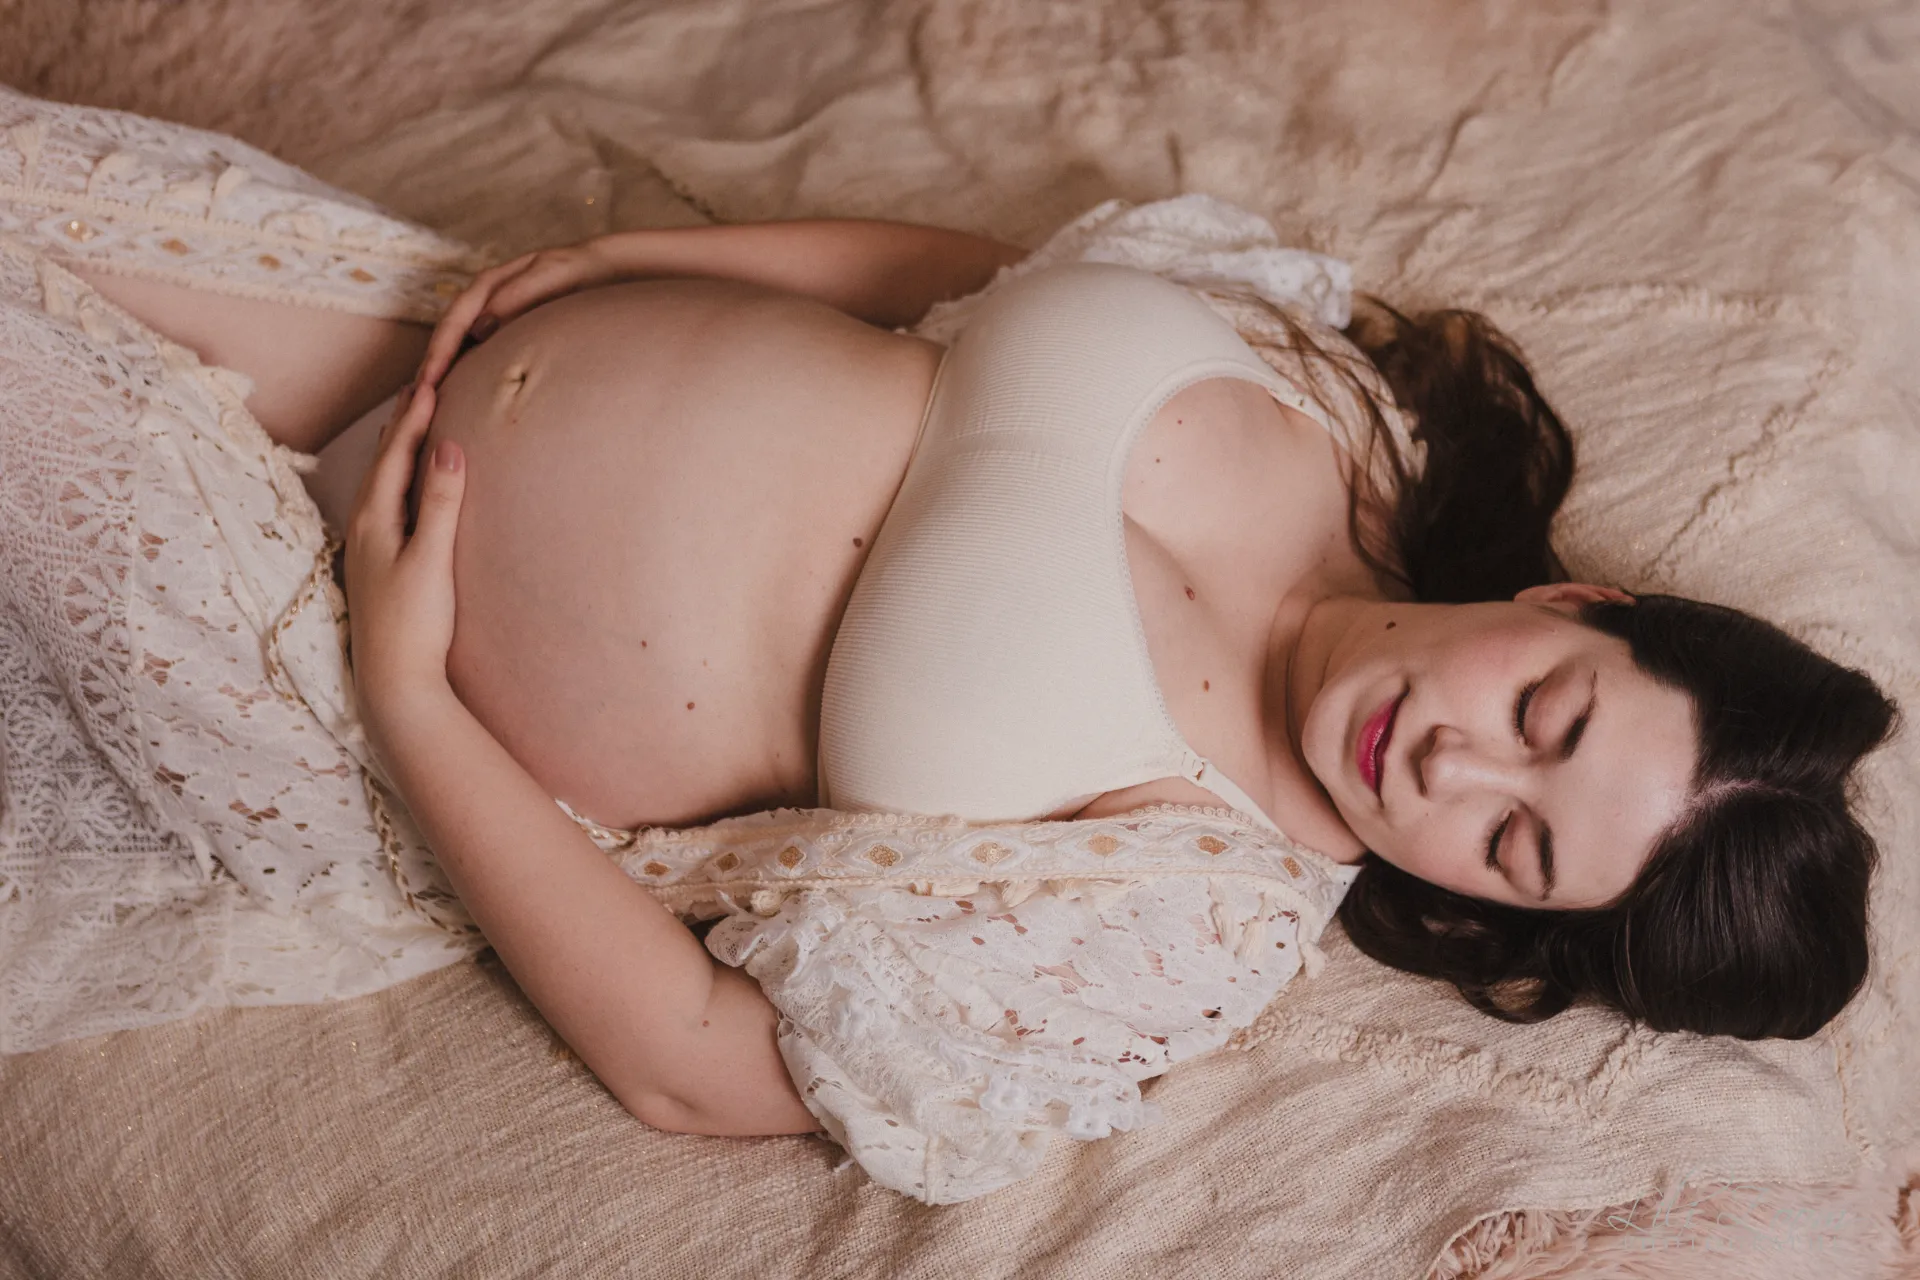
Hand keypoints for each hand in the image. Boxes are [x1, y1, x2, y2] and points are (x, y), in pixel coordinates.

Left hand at [344, 381, 465, 737]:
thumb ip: (443, 502)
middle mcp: (363, 529)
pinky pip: (388, 504)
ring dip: (399, 450)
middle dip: (403, 424)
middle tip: (422, 386)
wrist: (395, 684)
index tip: (433, 380)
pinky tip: (411, 488)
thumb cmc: (415, 625)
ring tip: (414, 425)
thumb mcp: (433, 560)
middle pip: (382, 462)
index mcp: (374, 520)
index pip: (396, 454)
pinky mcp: (379, 567)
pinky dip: (401, 480)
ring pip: (382, 483)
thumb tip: (450, 446)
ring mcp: (368, 549)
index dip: (416, 417)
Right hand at [416, 239, 624, 388]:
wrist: (602, 269)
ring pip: (460, 345)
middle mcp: (484, 299)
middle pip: (448, 336)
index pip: (454, 322)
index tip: (427, 382)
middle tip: (418, 403)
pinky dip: (466, 370)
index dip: (438, 352)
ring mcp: (494, 314)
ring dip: (444, 371)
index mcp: (489, 285)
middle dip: (431, 367)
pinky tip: (463, 394)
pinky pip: (478, 350)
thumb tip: (480, 329)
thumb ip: (517, 297)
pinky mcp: (506, 328)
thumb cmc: (579, 272)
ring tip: (432, 405)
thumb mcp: (551, 277)